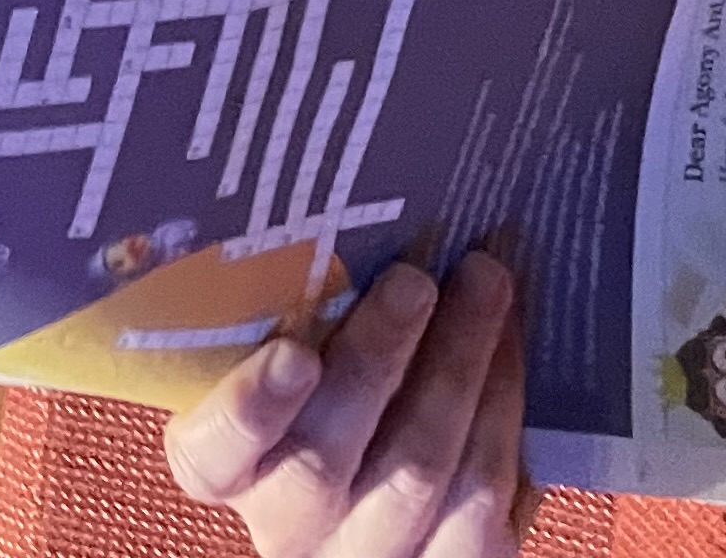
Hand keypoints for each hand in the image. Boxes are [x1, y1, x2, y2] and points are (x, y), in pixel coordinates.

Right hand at [165, 251, 540, 557]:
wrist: (388, 472)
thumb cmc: (327, 378)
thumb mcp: (288, 344)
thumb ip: (294, 306)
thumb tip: (342, 201)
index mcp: (231, 468)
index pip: (214, 455)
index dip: (250, 410)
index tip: (294, 352)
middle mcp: (291, 527)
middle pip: (325, 462)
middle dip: (379, 361)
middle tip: (415, 280)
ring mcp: (370, 554)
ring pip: (418, 479)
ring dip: (460, 370)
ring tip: (486, 282)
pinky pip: (483, 507)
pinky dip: (503, 413)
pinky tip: (511, 345)